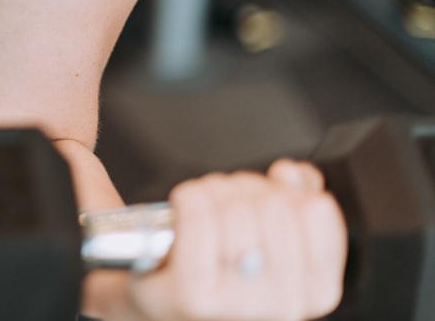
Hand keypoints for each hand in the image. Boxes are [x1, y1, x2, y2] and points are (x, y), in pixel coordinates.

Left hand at [125, 160, 346, 320]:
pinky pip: (198, 218)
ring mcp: (238, 304)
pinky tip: (182, 206)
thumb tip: (295, 175)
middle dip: (243, 188)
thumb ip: (298, 200)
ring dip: (213, 190)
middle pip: (272, 204)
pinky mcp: (193, 295)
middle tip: (225, 200)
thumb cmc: (220, 268)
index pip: (317, 210)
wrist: (165, 305)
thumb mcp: (273, 236)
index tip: (267, 194)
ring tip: (202, 206)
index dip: (286, 188)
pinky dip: (188, 198)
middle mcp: (285, 306)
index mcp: (317, 291)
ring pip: (234, 208)